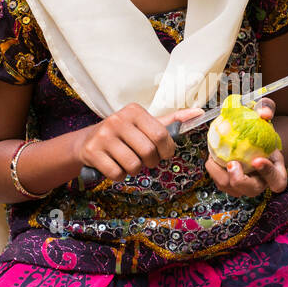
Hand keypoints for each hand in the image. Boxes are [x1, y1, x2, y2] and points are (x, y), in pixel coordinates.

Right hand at [75, 102, 204, 182]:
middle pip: (148, 151)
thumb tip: (199, 113)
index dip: (166, 150)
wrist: (88, 142)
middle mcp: (117, 119)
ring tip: (129, 161)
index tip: (163, 154)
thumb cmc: (124, 134)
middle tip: (145, 160)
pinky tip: (115, 165)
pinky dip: (119, 175)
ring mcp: (103, 135)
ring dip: (135, 169)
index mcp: (134, 110)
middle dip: (151, 162)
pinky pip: (116, 173)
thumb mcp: (145, 124)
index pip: (161, 134)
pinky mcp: (92, 151)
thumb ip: (172, 121)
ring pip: (133, 165)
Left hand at [204, 98, 287, 196]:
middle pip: (252, 190)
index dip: (268, 173)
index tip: (257, 160)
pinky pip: (220, 183)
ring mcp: (245, 186)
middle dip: (239, 180)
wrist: (253, 137)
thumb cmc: (261, 127)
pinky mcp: (231, 185)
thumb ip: (267, 110)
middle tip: (231, 164)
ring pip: (232, 189)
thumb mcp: (266, 115)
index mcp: (276, 172)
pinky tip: (211, 156)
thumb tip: (264, 113)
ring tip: (214, 157)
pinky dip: (214, 171)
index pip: (277, 180)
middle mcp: (261, 182)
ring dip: (221, 175)